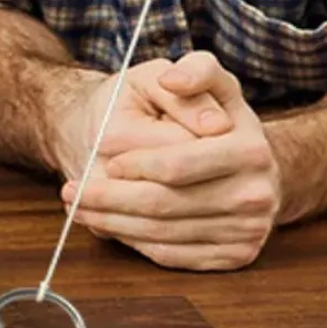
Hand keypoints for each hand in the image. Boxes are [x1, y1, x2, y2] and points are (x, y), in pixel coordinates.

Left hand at [63, 53, 281, 271]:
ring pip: (162, 234)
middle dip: (108, 199)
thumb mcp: (212, 83)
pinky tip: (109, 226)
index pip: (177, 166)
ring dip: (112, 223)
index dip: (134, 166)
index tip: (104, 162)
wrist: (251, 165)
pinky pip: (173, 256)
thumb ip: (196, 70)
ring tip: (79, 209)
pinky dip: (134, 243)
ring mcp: (248, 231)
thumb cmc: (217, 119)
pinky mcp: (236, 257)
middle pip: (163, 204)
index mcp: (251, 150)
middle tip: (70, 192)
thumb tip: (171, 80)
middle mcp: (256, 195)